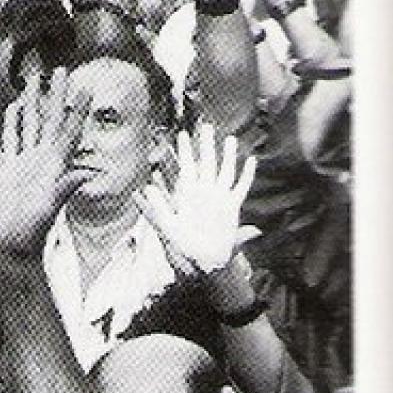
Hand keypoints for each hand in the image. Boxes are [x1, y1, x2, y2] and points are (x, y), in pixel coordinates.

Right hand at [0, 72, 91, 258]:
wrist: (10, 246)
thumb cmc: (32, 230)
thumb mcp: (51, 206)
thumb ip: (68, 186)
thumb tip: (94, 171)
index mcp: (53, 163)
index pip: (69, 129)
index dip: (77, 108)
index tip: (86, 85)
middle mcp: (39, 158)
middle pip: (48, 118)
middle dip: (54, 93)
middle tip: (60, 69)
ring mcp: (22, 162)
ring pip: (27, 124)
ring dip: (31, 102)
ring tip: (33, 80)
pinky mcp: (3, 169)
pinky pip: (5, 139)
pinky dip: (7, 123)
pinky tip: (10, 109)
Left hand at [136, 122, 256, 276]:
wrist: (202, 266)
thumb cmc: (181, 249)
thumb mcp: (164, 227)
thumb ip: (155, 208)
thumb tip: (142, 190)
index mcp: (186, 196)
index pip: (185, 167)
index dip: (184, 151)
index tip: (181, 134)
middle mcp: (203, 194)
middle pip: (206, 163)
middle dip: (205, 145)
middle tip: (205, 126)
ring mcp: (219, 199)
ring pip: (224, 171)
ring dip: (227, 155)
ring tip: (228, 138)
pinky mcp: (232, 208)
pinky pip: (240, 187)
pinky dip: (246, 174)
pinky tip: (251, 160)